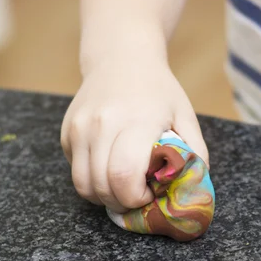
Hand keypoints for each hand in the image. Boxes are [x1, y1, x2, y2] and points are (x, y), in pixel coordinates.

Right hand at [60, 58, 207, 213]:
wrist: (121, 57)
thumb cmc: (158, 90)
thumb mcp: (185, 116)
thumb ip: (195, 153)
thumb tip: (194, 188)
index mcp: (135, 122)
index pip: (124, 176)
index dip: (136, 197)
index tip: (149, 194)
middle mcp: (101, 125)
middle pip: (102, 187)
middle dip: (121, 203)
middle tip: (137, 196)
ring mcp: (79, 129)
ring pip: (83, 185)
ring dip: (103, 197)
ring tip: (121, 188)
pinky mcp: (66, 133)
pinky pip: (75, 171)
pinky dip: (91, 179)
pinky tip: (108, 167)